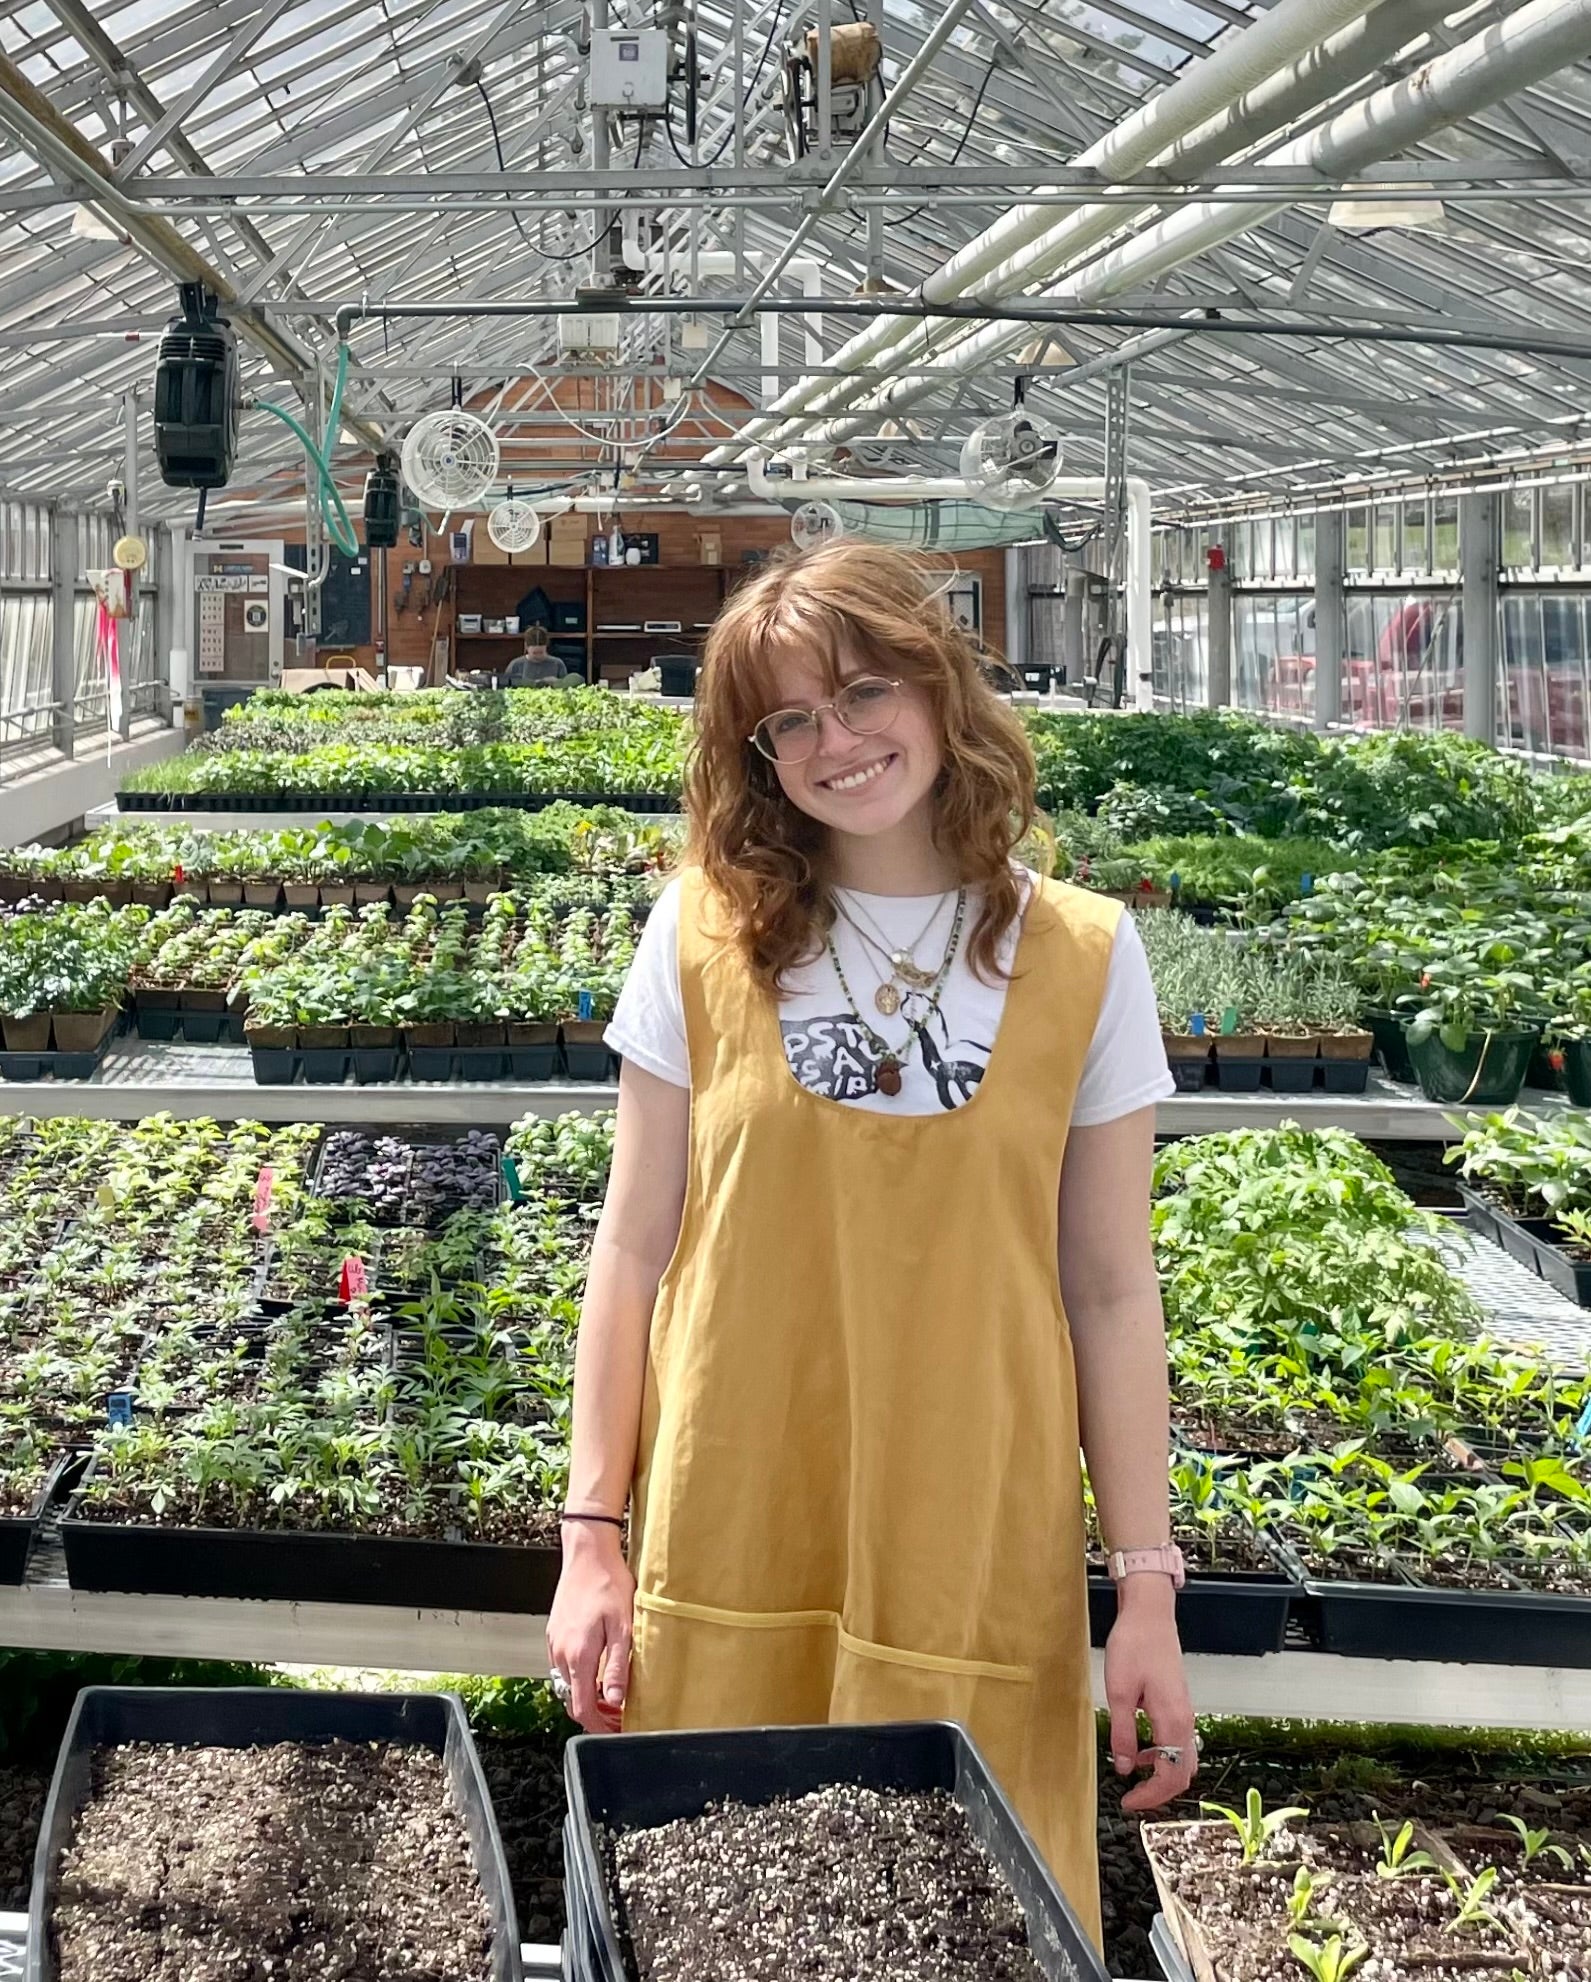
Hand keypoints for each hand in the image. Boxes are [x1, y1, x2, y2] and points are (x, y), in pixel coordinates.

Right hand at [546, 1523, 635, 1732]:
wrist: (588, 1554)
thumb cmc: (608, 1584)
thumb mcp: (623, 1627)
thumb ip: (618, 1667)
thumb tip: (616, 1701)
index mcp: (578, 1656)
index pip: (582, 1708)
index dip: (599, 1726)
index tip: (616, 1731)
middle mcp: (561, 1653)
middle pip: (573, 1700)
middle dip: (595, 1713)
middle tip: (619, 1715)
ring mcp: (555, 1643)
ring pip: (567, 1684)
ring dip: (587, 1695)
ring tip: (612, 1694)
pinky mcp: (554, 1633)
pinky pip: (563, 1667)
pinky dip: (579, 1677)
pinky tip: (598, 1669)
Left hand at [1103, 1577, 1196, 1811]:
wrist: (1150, 1615)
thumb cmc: (1134, 1647)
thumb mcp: (1119, 1693)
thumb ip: (1124, 1734)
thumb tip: (1124, 1769)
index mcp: (1173, 1722)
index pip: (1170, 1776)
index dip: (1150, 1797)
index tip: (1127, 1804)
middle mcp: (1185, 1722)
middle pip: (1182, 1774)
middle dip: (1159, 1793)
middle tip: (1132, 1799)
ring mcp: (1185, 1713)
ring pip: (1182, 1760)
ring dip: (1162, 1775)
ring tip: (1134, 1778)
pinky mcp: (1179, 1705)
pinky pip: (1178, 1743)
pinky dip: (1164, 1757)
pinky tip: (1141, 1750)